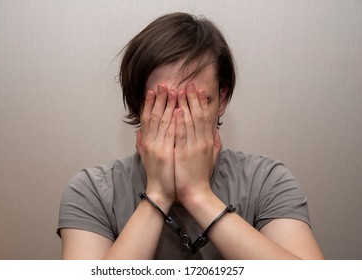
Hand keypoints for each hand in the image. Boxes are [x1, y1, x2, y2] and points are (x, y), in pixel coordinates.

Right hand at [136, 84, 176, 205]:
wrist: (159, 193)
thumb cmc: (156, 176)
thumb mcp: (145, 158)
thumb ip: (141, 143)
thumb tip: (139, 131)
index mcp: (146, 142)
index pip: (147, 118)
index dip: (149, 104)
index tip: (152, 91)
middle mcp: (150, 142)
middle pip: (154, 116)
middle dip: (159, 99)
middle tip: (163, 84)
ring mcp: (158, 147)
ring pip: (163, 121)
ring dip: (167, 105)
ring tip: (172, 90)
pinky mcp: (166, 153)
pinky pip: (171, 134)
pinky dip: (174, 121)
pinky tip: (178, 110)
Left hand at [174, 83, 221, 205]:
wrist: (196, 193)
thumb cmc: (201, 176)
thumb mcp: (212, 157)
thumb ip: (215, 143)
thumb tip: (216, 131)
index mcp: (208, 141)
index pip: (206, 117)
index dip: (202, 102)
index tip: (198, 90)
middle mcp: (202, 141)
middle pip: (198, 115)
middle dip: (192, 98)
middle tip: (188, 84)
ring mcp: (193, 147)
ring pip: (190, 122)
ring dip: (185, 105)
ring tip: (180, 91)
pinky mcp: (183, 154)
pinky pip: (182, 135)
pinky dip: (180, 122)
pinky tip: (178, 111)